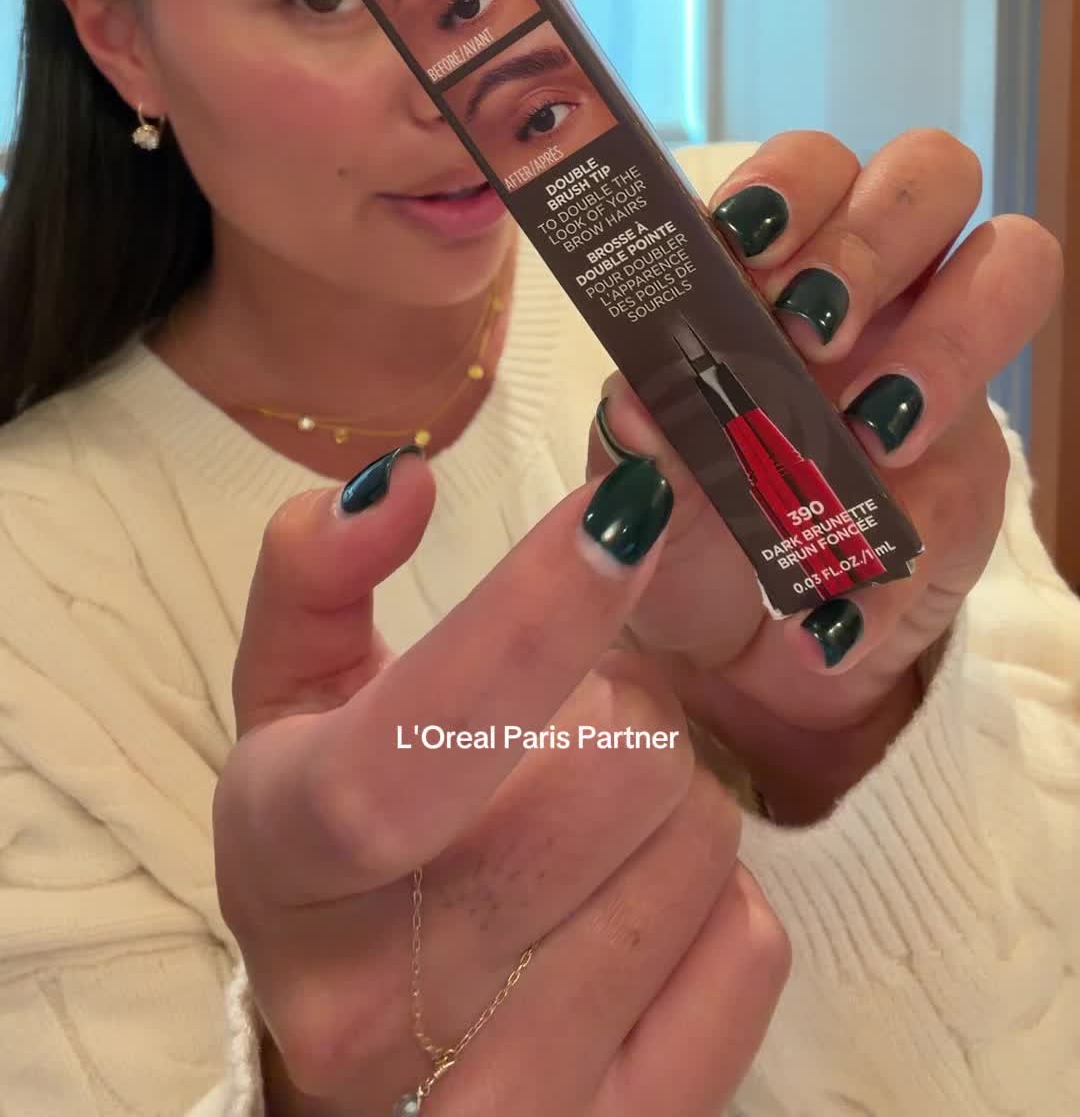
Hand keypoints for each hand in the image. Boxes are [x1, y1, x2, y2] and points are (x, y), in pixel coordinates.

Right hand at [215, 448, 788, 1114]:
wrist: (363, 1046)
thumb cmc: (338, 845)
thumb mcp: (290, 700)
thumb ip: (315, 573)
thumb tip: (397, 483)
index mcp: (286, 866)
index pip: (412, 752)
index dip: (526, 623)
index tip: (623, 512)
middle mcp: (374, 1006)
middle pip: (614, 772)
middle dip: (627, 700)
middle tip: (579, 712)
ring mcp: (499, 1098)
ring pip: (700, 846)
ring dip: (675, 794)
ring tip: (595, 815)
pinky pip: (753, 950)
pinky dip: (722, 897)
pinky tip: (635, 900)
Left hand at [589, 130, 1062, 819]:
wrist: (728, 644)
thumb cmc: (682, 515)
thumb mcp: (640, 473)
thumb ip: (638, 432)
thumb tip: (637, 407)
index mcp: (781, 261)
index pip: (815, 167)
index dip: (792, 189)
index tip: (740, 250)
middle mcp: (877, 288)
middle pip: (933, 175)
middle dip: (875, 238)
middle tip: (810, 328)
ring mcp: (940, 370)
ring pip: (1012, 268)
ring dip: (944, 343)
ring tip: (866, 432)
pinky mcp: (971, 480)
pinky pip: (970, 480)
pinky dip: (901, 543)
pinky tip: (830, 601)